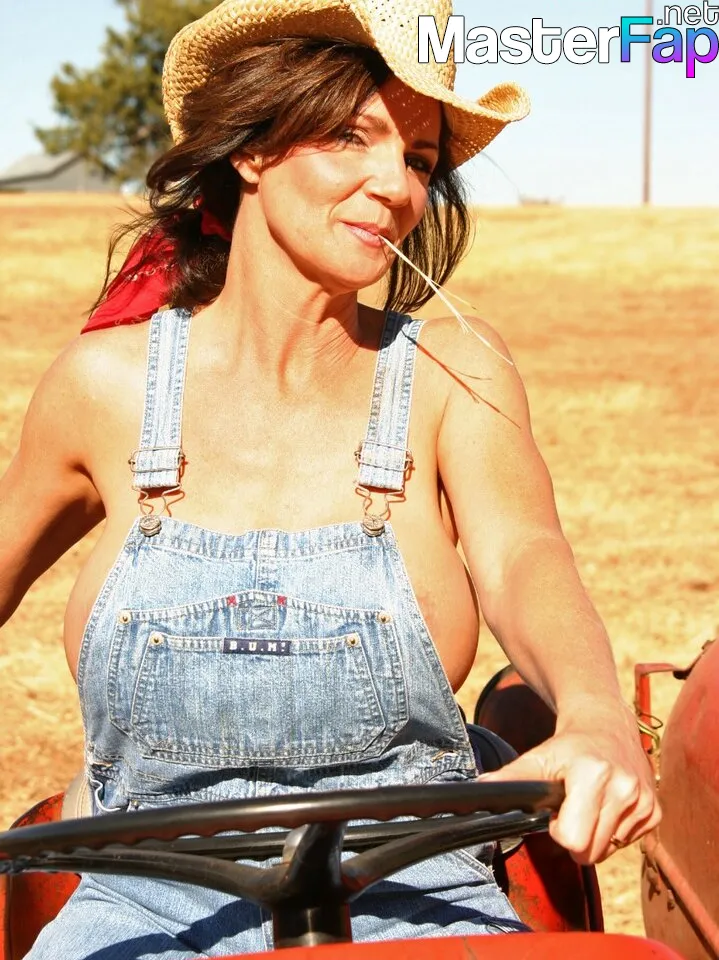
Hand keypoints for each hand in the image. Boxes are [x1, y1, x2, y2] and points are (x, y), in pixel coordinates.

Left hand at [477, 700, 660, 863]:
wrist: (606, 724)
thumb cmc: (568, 745)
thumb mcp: (538, 757)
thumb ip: (511, 778)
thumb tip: (478, 790)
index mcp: (594, 775)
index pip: (574, 841)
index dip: (560, 831)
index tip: (558, 811)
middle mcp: (625, 789)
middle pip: (591, 852)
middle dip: (576, 836)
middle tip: (572, 807)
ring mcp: (644, 801)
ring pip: (609, 850)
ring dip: (595, 833)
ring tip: (589, 802)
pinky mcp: (655, 811)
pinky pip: (627, 843)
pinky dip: (614, 829)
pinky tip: (608, 803)